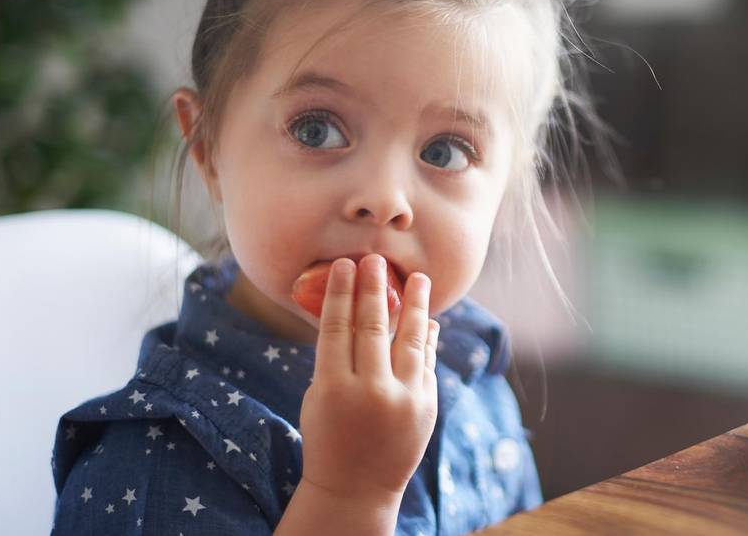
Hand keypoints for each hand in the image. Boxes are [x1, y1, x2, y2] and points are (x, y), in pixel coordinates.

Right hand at [297, 254, 439, 500]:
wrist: (355, 487)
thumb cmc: (328, 436)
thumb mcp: (319, 398)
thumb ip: (336, 359)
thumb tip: (355, 312)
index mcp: (332, 389)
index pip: (337, 328)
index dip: (341, 293)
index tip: (345, 265)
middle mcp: (370, 392)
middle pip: (373, 327)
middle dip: (374, 289)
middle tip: (376, 259)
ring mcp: (403, 399)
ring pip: (410, 340)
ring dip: (415, 305)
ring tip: (419, 278)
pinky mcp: (426, 406)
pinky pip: (427, 363)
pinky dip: (427, 340)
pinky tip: (428, 320)